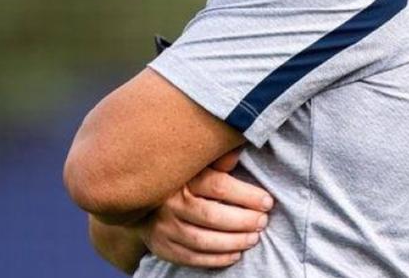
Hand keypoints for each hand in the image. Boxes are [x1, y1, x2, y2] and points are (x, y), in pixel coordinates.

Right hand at [137, 149, 274, 268]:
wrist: (141, 198)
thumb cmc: (181, 177)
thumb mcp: (197, 162)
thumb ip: (219, 159)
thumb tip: (239, 148)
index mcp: (183, 178)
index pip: (219, 187)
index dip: (247, 196)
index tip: (267, 201)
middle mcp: (170, 203)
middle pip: (212, 216)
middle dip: (243, 221)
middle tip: (262, 222)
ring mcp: (164, 227)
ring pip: (202, 241)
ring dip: (233, 242)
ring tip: (253, 238)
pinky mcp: (162, 247)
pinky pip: (191, 258)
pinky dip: (216, 259)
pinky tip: (235, 254)